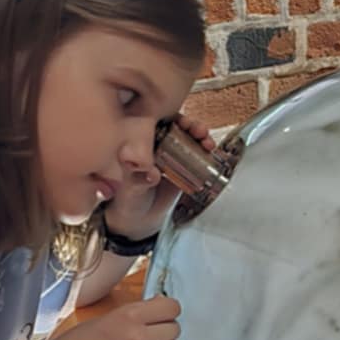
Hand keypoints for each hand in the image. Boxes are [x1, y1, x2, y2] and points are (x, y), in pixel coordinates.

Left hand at [102, 109, 214, 240]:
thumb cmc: (128, 200)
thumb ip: (138, 180)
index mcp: (142, 144)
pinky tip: (211, 152)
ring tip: (208, 143)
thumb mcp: (131, 190)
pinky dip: (205, 152)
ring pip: (189, 139)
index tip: (180, 122)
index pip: (156, 123)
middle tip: (199, 131)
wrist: (140, 220)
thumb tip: (151, 173)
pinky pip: (197, 156)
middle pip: (177, 128)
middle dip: (190, 125)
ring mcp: (173, 157)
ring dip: (201, 136)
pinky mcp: (185, 169)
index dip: (170, 118)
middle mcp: (158, 146)